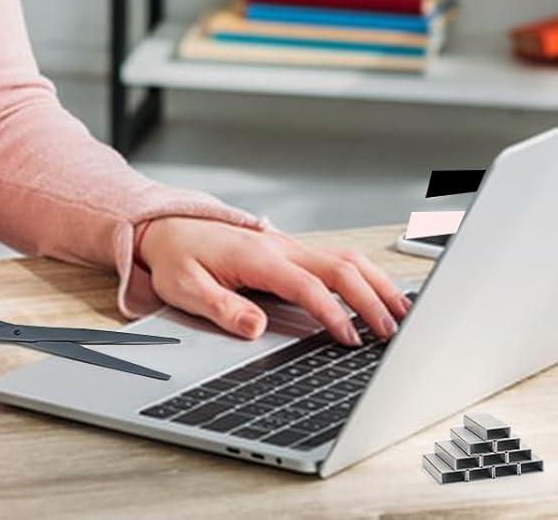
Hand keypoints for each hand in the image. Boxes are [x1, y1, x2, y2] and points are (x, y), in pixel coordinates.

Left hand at [137, 217, 413, 345]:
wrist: (166, 227)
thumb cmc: (176, 258)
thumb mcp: (185, 287)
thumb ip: (221, 307)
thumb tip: (256, 327)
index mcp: (257, 257)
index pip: (307, 286)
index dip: (332, 315)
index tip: (351, 341)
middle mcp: (279, 246)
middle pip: (339, 268)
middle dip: (371, 300)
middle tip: (392, 335)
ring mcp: (288, 245)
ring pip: (345, 259)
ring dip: (376, 283)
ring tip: (404, 313)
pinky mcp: (290, 249)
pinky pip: (336, 258)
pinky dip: (365, 275)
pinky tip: (381, 293)